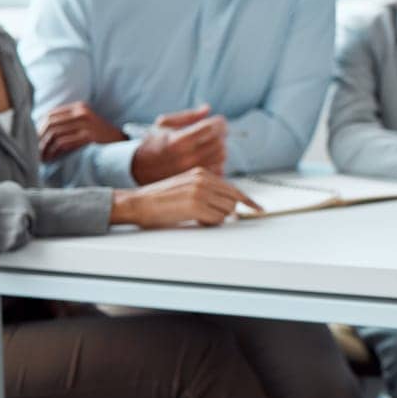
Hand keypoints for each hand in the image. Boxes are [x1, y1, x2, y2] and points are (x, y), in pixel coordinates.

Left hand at [37, 102, 125, 160]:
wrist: (123, 145)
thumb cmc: (101, 138)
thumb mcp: (86, 124)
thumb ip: (68, 123)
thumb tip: (41, 131)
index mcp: (80, 107)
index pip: (50, 115)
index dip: (39, 129)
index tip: (35, 141)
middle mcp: (82, 113)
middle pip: (50, 124)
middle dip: (39, 139)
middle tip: (35, 152)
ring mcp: (86, 124)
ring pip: (55, 134)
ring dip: (45, 148)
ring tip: (43, 158)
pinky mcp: (88, 137)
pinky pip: (63, 143)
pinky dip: (54, 152)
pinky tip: (52, 158)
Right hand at [110, 167, 261, 227]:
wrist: (137, 203)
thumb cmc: (159, 199)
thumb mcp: (186, 187)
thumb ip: (207, 191)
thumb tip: (228, 207)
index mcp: (202, 173)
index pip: (233, 188)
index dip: (248, 201)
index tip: (259, 209)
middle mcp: (204, 179)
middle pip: (233, 201)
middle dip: (227, 212)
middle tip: (209, 217)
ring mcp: (200, 191)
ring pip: (227, 211)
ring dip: (216, 219)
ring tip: (197, 217)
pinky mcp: (195, 205)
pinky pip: (216, 219)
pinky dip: (209, 223)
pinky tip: (194, 220)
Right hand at [130, 105, 227, 183]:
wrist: (140, 169)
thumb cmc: (154, 142)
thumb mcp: (163, 124)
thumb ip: (187, 115)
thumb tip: (207, 108)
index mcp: (178, 140)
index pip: (210, 128)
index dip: (218, 122)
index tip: (218, 121)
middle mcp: (186, 157)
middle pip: (219, 142)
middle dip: (222, 134)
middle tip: (218, 131)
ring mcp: (192, 171)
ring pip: (221, 156)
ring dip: (222, 147)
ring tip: (214, 143)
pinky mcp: (195, 181)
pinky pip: (218, 169)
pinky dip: (219, 161)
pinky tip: (211, 157)